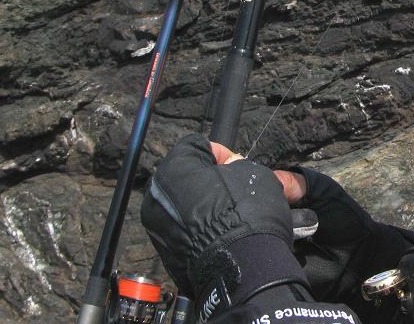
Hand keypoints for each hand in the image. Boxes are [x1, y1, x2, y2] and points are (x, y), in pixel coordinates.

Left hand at [141, 134, 308, 318]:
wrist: (240, 267)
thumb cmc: (243, 216)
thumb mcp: (256, 175)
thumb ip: (245, 168)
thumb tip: (254, 173)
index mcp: (173, 168)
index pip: (198, 146)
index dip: (225, 154)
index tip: (240, 166)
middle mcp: (158, 197)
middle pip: (190, 178)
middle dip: (217, 182)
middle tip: (240, 191)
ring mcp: (160, 229)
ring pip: (188, 207)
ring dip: (210, 207)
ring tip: (237, 215)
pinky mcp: (168, 255)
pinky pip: (187, 232)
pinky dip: (204, 230)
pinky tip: (226, 233)